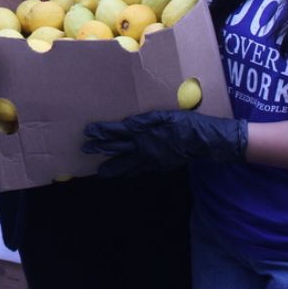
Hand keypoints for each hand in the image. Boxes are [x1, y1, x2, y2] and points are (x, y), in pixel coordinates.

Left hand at [82, 110, 247, 178]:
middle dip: (100, 149)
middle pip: (117, 149)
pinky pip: (141, 170)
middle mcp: (143, 148)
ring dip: (113, 167)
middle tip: (85, 150)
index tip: (88, 131)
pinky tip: (126, 174)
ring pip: (127, 165)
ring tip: (101, 172)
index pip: (116, 132)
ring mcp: (151, 159)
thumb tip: (128, 123)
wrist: (203, 141)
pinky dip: (131, 172)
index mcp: (142, 132)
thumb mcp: (163, 115)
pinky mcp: (159, 166)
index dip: (101, 131)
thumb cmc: (184, 123)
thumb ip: (144, 120)